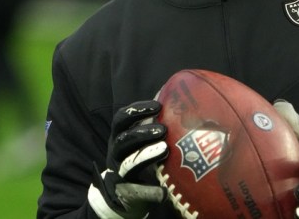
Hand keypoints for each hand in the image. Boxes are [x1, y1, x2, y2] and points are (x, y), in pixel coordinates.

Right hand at [88, 101, 168, 218]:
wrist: (121, 195)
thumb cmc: (138, 158)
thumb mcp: (141, 140)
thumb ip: (154, 125)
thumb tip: (181, 104)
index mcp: (120, 137)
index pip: (122, 119)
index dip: (137, 110)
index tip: (157, 106)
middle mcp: (117, 153)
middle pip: (124, 140)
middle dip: (142, 133)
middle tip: (163, 130)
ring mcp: (120, 173)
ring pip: (128, 163)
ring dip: (146, 155)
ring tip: (164, 150)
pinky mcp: (127, 192)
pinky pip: (137, 192)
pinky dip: (150, 191)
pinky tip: (164, 192)